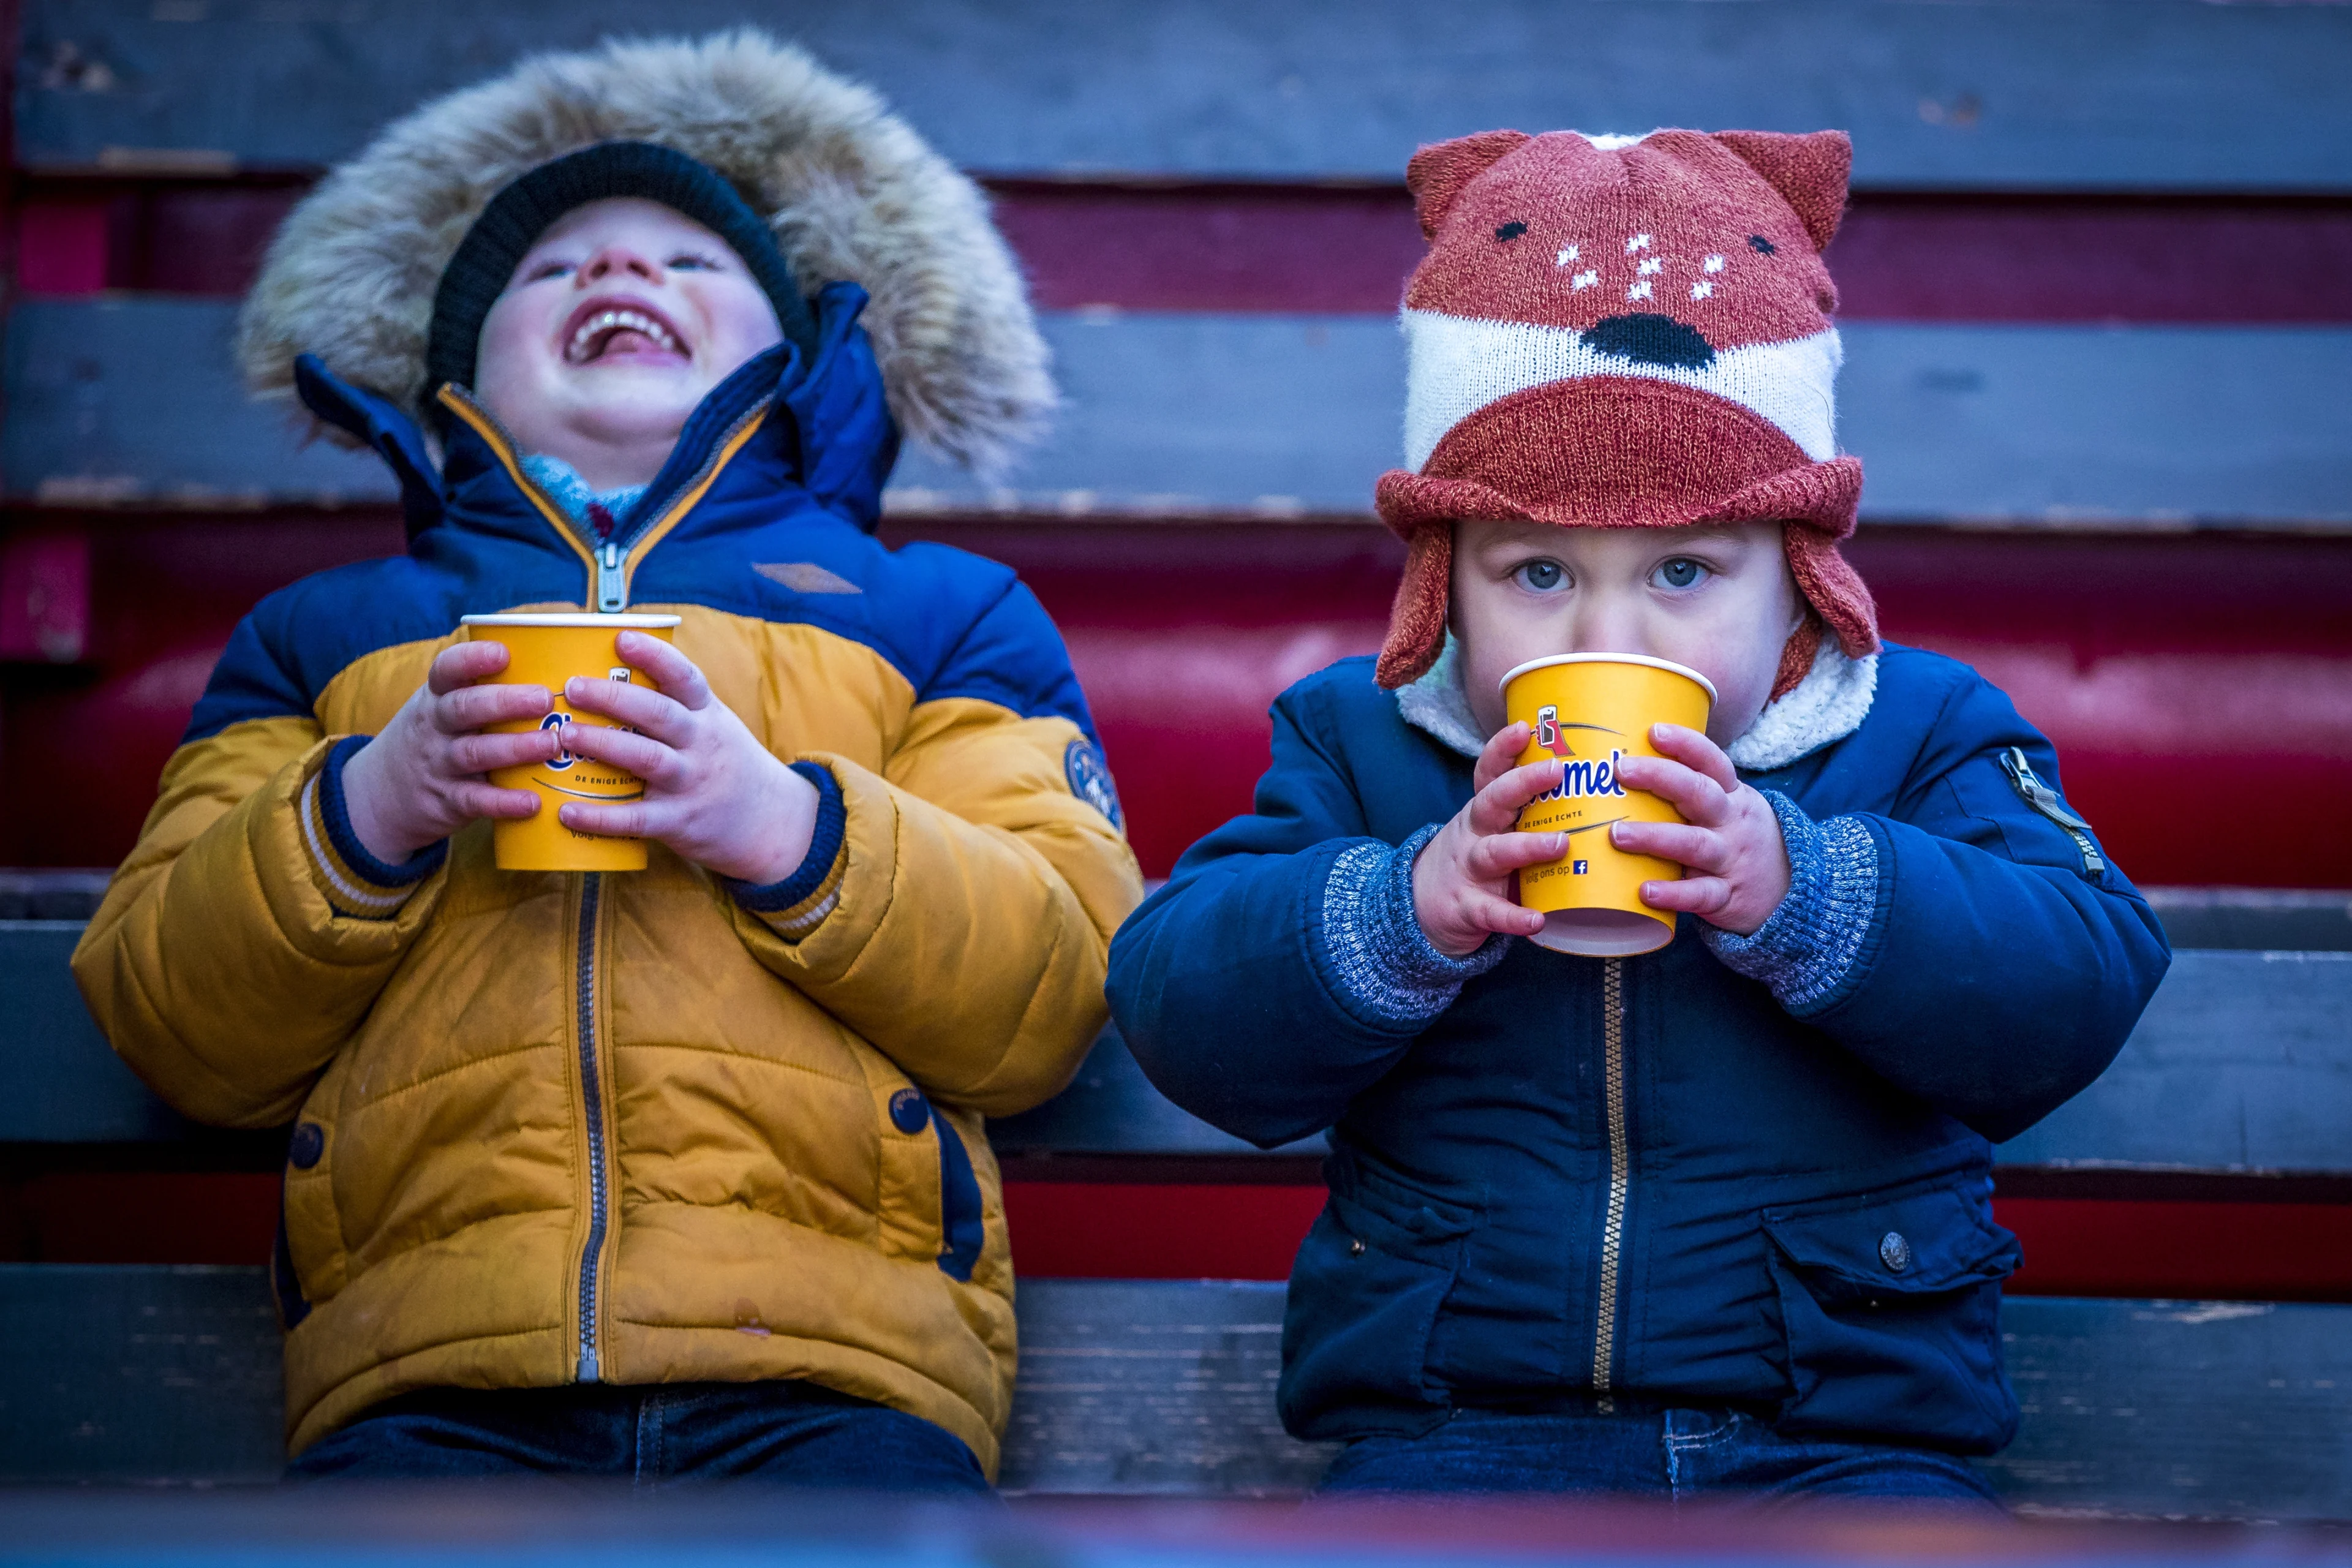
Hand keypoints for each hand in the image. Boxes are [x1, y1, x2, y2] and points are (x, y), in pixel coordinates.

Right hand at [341, 640, 557, 863]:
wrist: (384, 793)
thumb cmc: (437, 737)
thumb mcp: (443, 706)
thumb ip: (483, 689)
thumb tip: (554, 662)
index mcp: (436, 696)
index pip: (446, 669)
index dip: (472, 659)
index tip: (502, 652)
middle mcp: (435, 726)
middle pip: (465, 708)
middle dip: (505, 702)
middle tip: (544, 698)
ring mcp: (439, 764)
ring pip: (474, 753)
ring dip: (515, 747)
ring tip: (552, 743)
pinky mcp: (447, 800)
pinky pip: (476, 800)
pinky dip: (504, 802)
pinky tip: (533, 802)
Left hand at [553, 631, 818, 884]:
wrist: (769, 822)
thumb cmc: (724, 763)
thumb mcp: (714, 725)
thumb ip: (673, 706)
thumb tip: (604, 675)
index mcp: (707, 715)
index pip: (685, 677)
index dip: (654, 655)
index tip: (621, 638)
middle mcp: (702, 744)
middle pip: (659, 714)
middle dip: (613, 698)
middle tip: (572, 687)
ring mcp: (691, 782)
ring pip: (647, 759)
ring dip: (604, 744)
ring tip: (567, 735)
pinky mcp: (679, 821)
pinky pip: (637, 818)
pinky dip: (601, 816)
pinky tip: (567, 810)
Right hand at [1410, 722, 1572, 957]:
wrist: (1424, 907)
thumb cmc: (1479, 859)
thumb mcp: (1495, 828)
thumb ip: (1532, 810)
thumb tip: (1599, 783)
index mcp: (1484, 811)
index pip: (1490, 772)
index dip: (1503, 749)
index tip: (1525, 727)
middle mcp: (1474, 833)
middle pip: (1493, 801)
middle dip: (1522, 783)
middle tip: (1557, 769)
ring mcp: (1468, 869)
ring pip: (1494, 852)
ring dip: (1527, 846)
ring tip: (1560, 843)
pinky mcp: (1467, 907)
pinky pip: (1491, 912)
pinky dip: (1513, 916)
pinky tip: (1536, 919)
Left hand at [1611, 723, 1790, 935]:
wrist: (1791, 890)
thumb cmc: (1738, 839)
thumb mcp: (1729, 807)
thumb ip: (1689, 790)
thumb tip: (1625, 764)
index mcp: (1731, 796)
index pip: (1712, 762)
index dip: (1686, 744)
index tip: (1654, 731)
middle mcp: (1731, 823)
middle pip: (1700, 794)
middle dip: (1660, 778)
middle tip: (1622, 770)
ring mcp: (1730, 860)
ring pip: (1694, 844)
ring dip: (1654, 837)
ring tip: (1617, 834)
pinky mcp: (1726, 897)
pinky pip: (1700, 894)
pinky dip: (1673, 893)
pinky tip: (1645, 891)